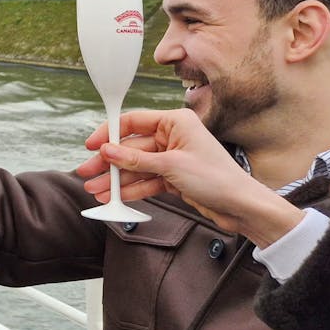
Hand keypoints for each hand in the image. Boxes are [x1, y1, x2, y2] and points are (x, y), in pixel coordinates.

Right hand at [76, 108, 304, 245]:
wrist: (242, 207)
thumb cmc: (218, 179)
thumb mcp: (171, 166)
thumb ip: (135, 159)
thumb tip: (107, 150)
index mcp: (175, 122)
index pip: (133, 121)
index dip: (109, 133)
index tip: (91, 145)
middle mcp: (172, 136)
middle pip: (130, 147)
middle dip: (109, 162)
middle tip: (87, 172)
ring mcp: (172, 157)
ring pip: (135, 166)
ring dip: (116, 179)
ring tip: (96, 190)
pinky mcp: (173, 177)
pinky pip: (146, 180)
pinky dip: (131, 189)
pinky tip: (115, 196)